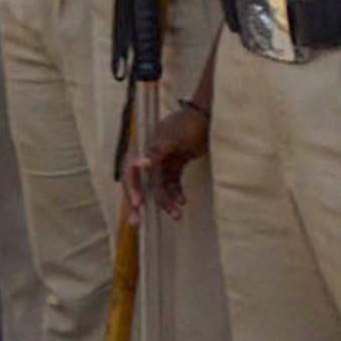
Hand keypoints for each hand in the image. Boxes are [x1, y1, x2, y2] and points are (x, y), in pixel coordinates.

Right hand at [126, 99, 209, 215]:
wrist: (209, 117)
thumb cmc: (189, 124)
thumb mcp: (173, 138)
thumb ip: (156, 151)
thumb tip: (139, 163)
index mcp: (146, 149)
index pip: (131, 172)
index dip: (132, 188)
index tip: (139, 204)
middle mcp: (151, 157)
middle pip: (141, 182)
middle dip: (139, 202)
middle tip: (137, 222)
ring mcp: (164, 161)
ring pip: (159, 187)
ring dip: (165, 202)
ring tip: (177, 215)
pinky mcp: (175, 164)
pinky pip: (172, 184)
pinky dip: (176, 193)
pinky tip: (183, 202)